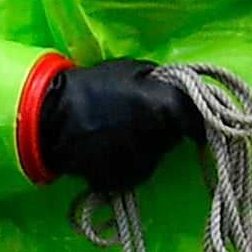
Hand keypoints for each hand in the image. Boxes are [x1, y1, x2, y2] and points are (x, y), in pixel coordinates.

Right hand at [38, 59, 202, 194]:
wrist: (51, 118)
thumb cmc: (93, 86)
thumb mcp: (132, 70)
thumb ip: (162, 83)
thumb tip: (179, 91)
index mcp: (166, 108)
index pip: (198, 119)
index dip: (199, 119)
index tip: (197, 119)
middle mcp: (160, 139)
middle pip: (175, 136)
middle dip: (167, 127)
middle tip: (144, 114)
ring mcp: (141, 163)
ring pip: (156, 153)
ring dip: (147, 143)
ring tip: (121, 129)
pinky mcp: (123, 180)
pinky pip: (136, 168)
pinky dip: (129, 160)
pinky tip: (110, 146)